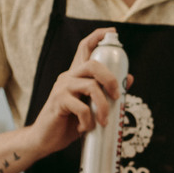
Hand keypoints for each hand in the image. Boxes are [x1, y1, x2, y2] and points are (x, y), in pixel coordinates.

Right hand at [28, 27, 129, 156]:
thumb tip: (128, 79)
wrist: (44, 140)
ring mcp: (62, 88)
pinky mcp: (58, 102)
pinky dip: (88, 121)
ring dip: (103, 106)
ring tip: (103, 121)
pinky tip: (84, 129)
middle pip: (92, 64)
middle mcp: (68, 77)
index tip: (112, 32)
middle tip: (117, 96)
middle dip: (110, 78)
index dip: (98, 36)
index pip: (85, 48)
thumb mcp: (91, 107)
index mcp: (76, 75)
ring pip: (90, 86)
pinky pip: (81, 108)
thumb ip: (106, 93)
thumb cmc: (69, 122)